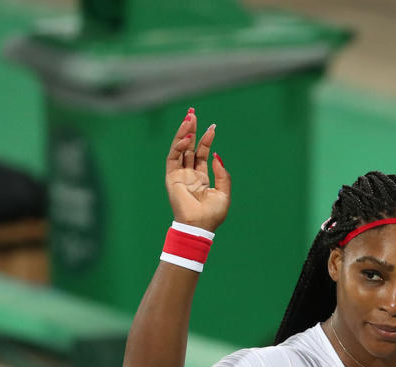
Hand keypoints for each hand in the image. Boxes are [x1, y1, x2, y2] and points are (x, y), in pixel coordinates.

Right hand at [165, 108, 230, 231]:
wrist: (200, 225)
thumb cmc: (213, 214)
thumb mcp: (224, 192)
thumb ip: (222, 174)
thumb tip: (216, 155)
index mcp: (201, 178)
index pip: (202, 154)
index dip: (206, 140)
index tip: (212, 127)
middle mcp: (189, 174)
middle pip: (188, 147)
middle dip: (191, 129)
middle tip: (193, 112)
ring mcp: (179, 175)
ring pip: (180, 149)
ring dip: (183, 133)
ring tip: (189, 118)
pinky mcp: (172, 178)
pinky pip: (173, 158)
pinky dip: (179, 147)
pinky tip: (186, 137)